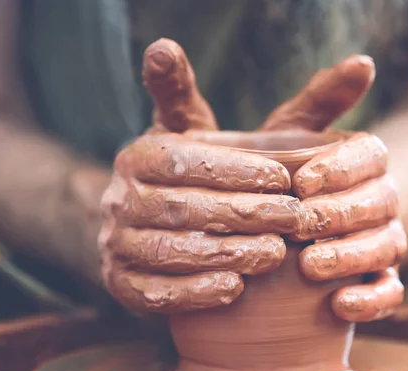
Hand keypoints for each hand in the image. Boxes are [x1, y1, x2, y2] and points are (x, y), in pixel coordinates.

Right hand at [98, 39, 300, 313]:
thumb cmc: (188, 172)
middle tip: (293, 219)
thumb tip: (170, 41)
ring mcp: (115, 243)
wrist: (145, 223)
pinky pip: (153, 293)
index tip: (283, 178)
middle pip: (182, 207)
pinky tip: (233, 289)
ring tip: (274, 254)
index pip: (187, 160)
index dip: (236, 170)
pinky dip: (193, 292)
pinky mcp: (120, 283)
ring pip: (169, 252)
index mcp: (139, 155)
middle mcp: (119, 197)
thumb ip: (196, 91)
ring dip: (225, 253)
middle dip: (242, 214)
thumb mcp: (192, 128)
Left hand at [261, 55, 406, 321]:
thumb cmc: (289, 170)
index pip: (372, 156)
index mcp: (366, 161)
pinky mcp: (381, 278)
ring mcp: (386, 239)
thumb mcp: (296, 132)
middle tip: (300, 224)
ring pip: (387, 247)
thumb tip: (363, 62)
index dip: (342, 167)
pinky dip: (370, 300)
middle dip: (342, 213)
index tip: (303, 180)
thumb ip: (322, 101)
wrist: (299, 220)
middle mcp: (383, 198)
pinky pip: (390, 292)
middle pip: (381, 202)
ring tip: (311, 266)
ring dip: (352, 256)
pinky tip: (338, 306)